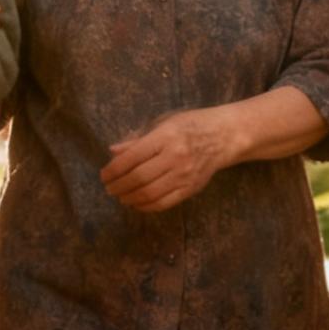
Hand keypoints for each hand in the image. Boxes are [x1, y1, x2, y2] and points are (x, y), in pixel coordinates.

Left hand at [101, 109, 234, 213]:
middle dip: (118, 186)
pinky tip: (136, 202)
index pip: (132, 158)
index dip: (114, 169)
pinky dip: (146, 206)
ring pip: (149, 193)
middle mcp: (175, 157)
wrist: (225, 137)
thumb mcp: (164, 123)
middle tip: (108, 188)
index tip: (103, 175)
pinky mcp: (191, 189)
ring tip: (120, 196)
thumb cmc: (191, 125)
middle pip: (139, 178)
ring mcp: (185, 175)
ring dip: (129, 197)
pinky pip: (164, 203)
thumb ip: (138, 140)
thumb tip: (113, 152)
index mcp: (166, 137)